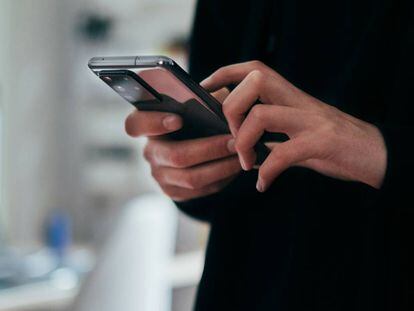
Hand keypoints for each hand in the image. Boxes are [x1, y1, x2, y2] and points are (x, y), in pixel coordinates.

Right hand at [125, 88, 240, 200]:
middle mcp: (150, 151)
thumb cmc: (197, 119)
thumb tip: (221, 103)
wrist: (196, 149)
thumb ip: (203, 100)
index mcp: (148, 125)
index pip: (136, 124)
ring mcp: (160, 174)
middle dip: (210, 149)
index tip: (178, 119)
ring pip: (191, 177)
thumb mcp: (198, 104)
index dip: (154, 123)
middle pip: (176, 156)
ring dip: (221, 166)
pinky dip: (221, 178)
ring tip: (241, 155)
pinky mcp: (173, 191)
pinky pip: (200, 190)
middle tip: (234, 141)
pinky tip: (235, 167)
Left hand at [201, 61, 386, 191]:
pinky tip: (264, 184)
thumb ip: (271, 137)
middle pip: (255, 81)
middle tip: (233, 139)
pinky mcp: (322, 142)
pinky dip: (268, 172)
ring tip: (247, 164)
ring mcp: (311, 120)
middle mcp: (299, 102)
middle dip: (232, 109)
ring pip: (262, 115)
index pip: (254, 69)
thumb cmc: (333, 145)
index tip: (205, 89)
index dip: (225, 73)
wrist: (375, 154)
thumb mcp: (298, 135)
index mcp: (291, 97)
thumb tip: (239, 144)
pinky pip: (284, 153)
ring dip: (245, 142)